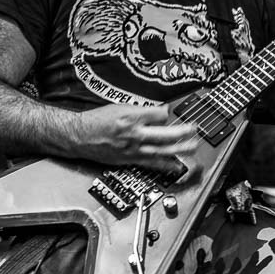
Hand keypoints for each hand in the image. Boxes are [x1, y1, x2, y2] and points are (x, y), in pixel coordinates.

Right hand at [84, 102, 200, 174]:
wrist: (80, 136)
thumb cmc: (97, 121)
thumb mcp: (118, 107)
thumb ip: (140, 110)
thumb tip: (158, 113)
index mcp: (131, 116)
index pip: (159, 114)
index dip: (166, 112)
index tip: (169, 112)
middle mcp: (135, 133)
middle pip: (166, 134)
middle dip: (183, 132)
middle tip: (194, 129)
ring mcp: (134, 149)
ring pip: (163, 150)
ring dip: (181, 149)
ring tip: (193, 146)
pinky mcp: (130, 160)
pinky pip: (152, 164)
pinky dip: (166, 166)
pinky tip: (177, 166)